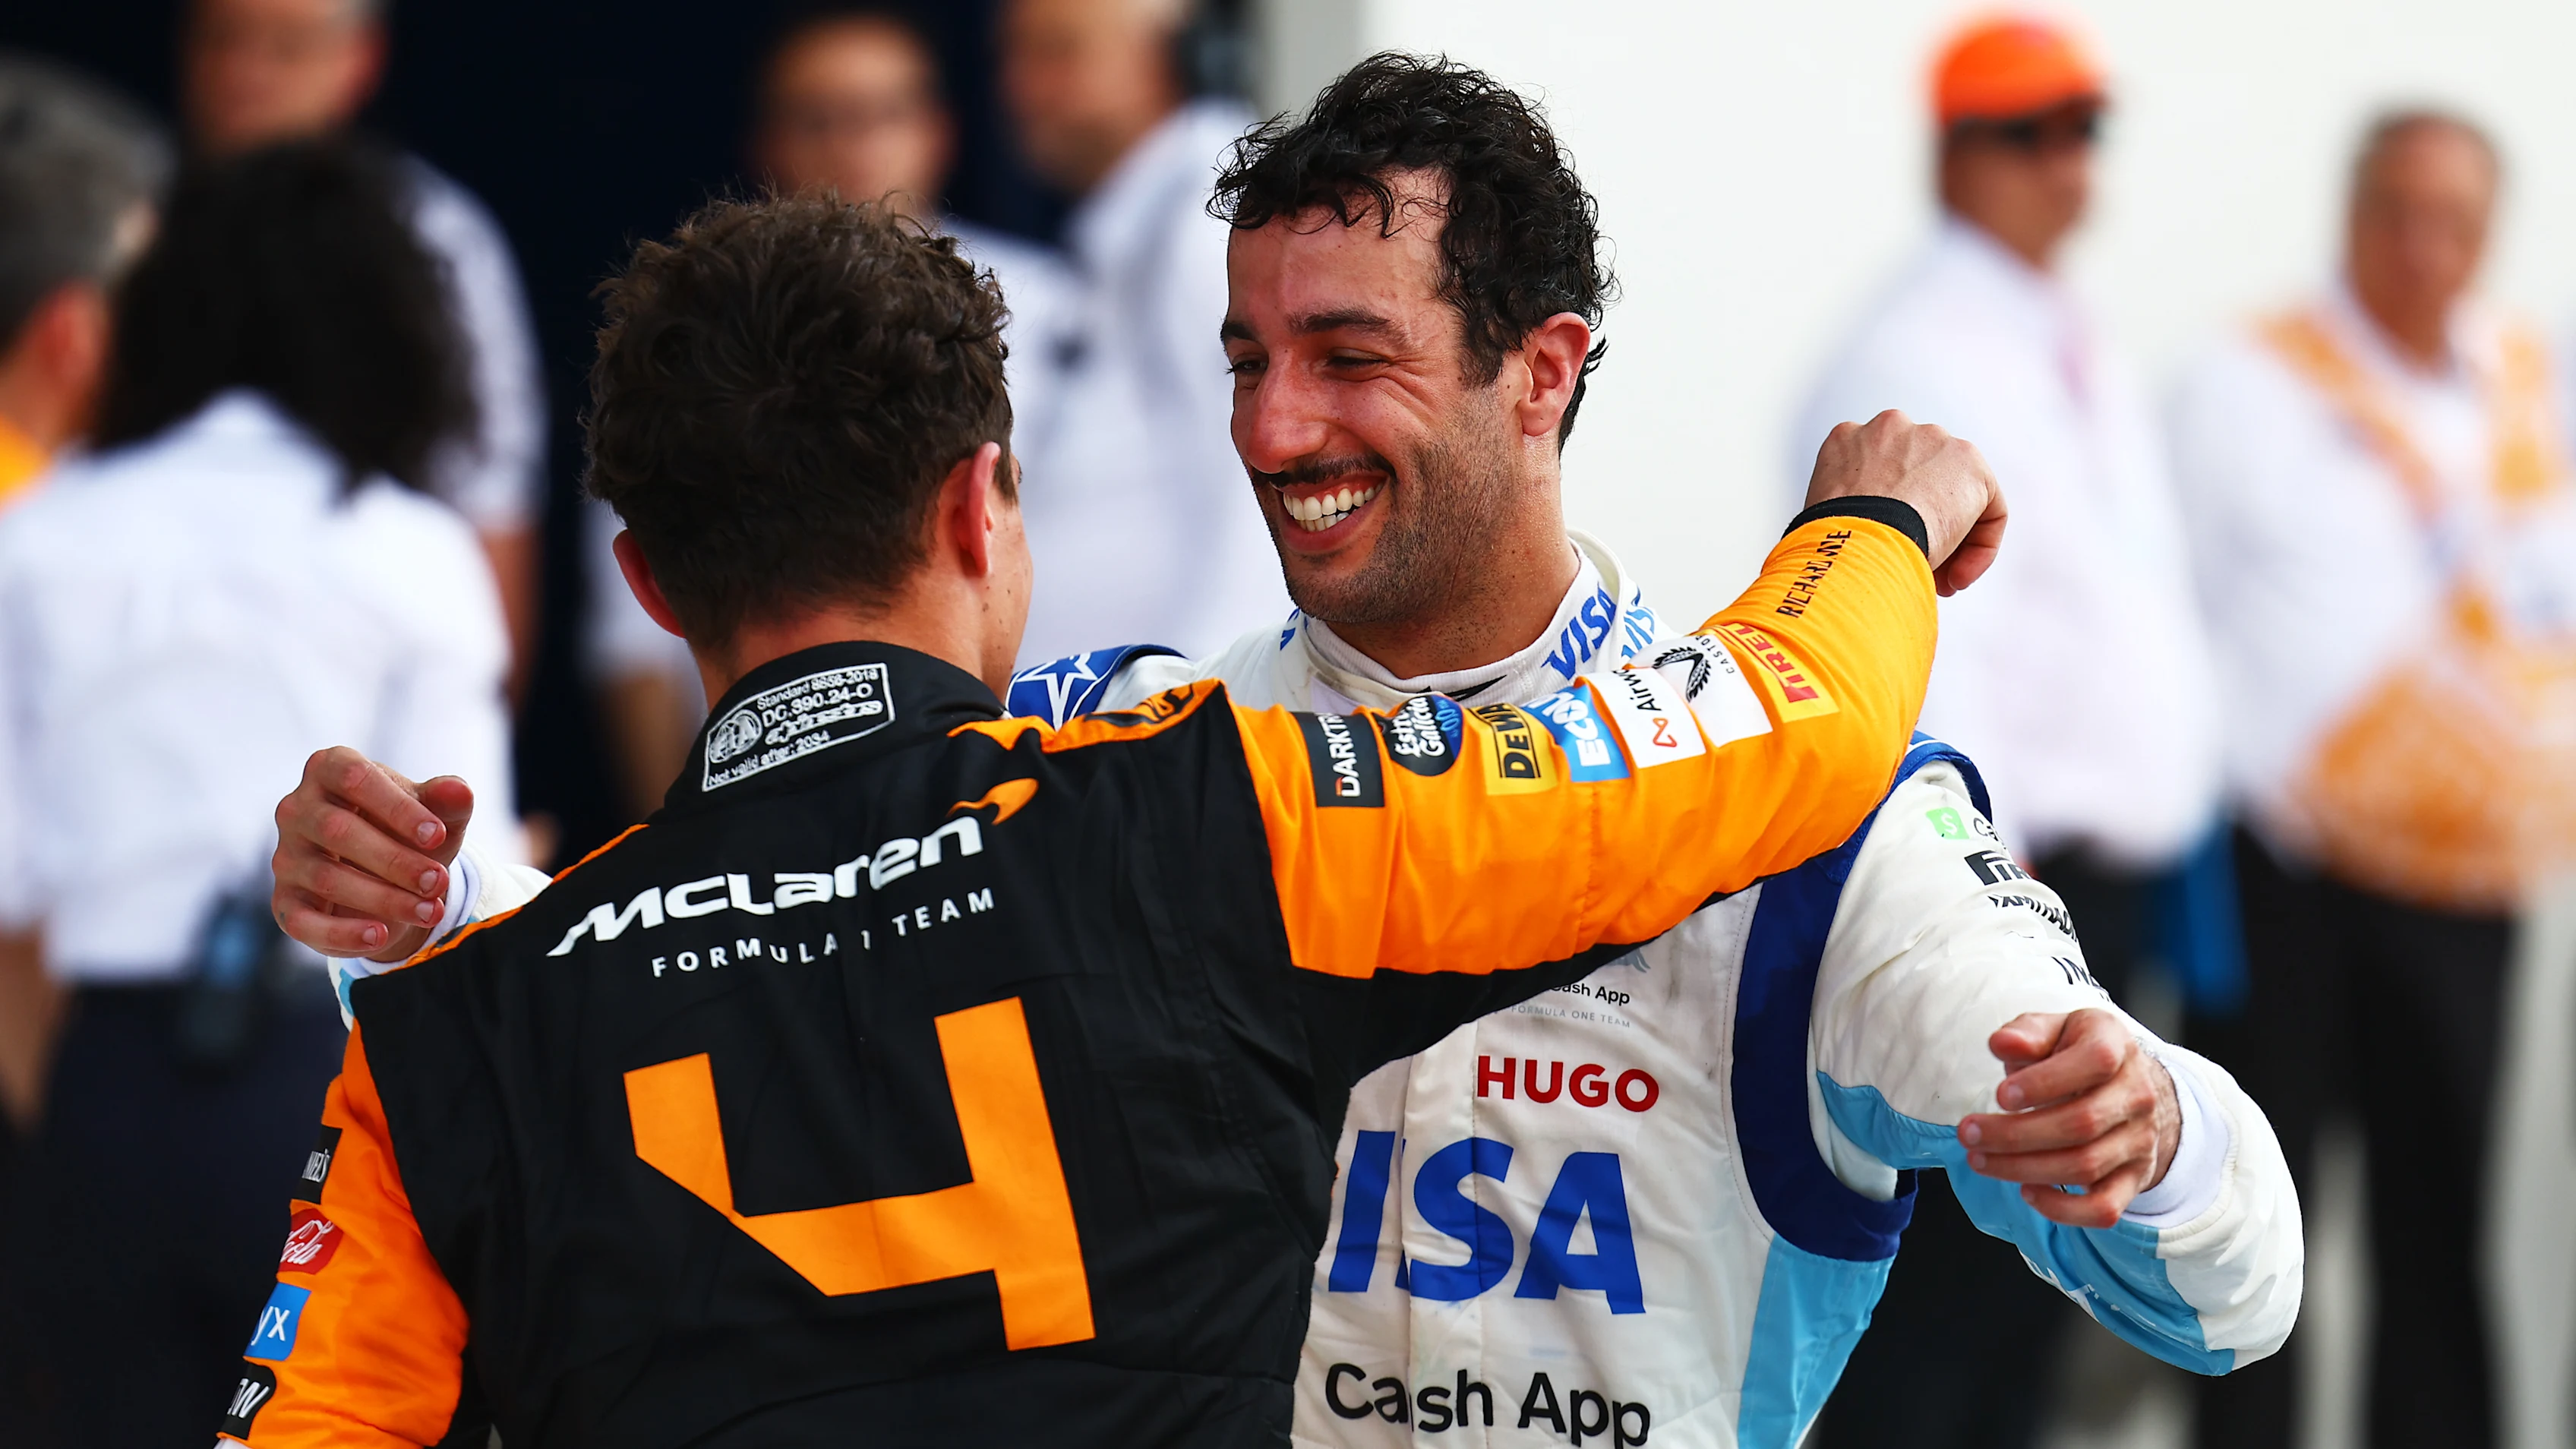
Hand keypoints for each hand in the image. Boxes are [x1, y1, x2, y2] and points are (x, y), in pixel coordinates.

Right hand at [270, 747, 477, 963]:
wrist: (393, 875)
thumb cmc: (409, 829)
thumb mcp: (435, 813)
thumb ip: (447, 801)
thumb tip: (459, 791)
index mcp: (329, 769)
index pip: (355, 779)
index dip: (397, 808)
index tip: (437, 835)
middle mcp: (297, 809)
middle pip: (337, 831)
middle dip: (395, 861)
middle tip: (439, 881)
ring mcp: (286, 856)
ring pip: (326, 878)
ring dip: (384, 899)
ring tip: (430, 911)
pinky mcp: (286, 902)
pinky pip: (304, 921)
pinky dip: (342, 933)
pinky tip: (380, 936)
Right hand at [1803, 409, 2008, 594]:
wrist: (1856, 541)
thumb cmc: (1831, 545)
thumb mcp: (1828, 516)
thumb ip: (1854, 508)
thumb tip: (1873, 541)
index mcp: (1847, 440)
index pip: (1879, 473)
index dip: (1889, 518)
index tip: (1886, 550)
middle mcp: (1889, 428)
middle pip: (1920, 479)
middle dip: (1923, 524)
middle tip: (1917, 566)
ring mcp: (1931, 439)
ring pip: (1954, 493)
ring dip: (1951, 537)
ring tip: (1938, 577)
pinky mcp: (1969, 461)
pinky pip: (1987, 507)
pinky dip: (1979, 546)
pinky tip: (1958, 576)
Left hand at [1955, 1008, 2181, 1228]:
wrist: (2126, 1087)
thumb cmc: (2075, 1054)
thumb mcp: (2054, 1029)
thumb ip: (2028, 1033)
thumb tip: (2001, 1043)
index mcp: (2115, 1047)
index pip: (2095, 1062)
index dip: (2045, 1082)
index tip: (2000, 1096)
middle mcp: (2137, 1095)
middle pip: (2081, 1123)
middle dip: (2015, 1134)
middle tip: (1968, 1134)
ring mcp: (2140, 1141)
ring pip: (2086, 1166)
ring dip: (2023, 1168)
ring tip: (1979, 1159)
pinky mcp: (2134, 1179)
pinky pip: (2105, 1208)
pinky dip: (2063, 1209)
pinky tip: (2026, 1192)